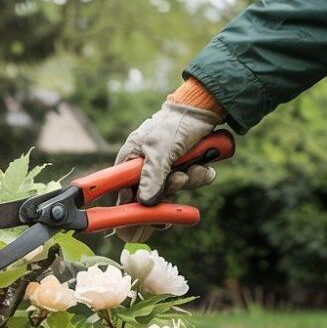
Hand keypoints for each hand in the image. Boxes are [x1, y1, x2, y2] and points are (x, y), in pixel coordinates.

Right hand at [113, 101, 220, 241]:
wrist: (204, 108)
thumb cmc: (174, 123)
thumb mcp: (159, 150)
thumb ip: (151, 177)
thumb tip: (144, 203)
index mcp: (130, 160)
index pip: (122, 192)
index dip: (132, 207)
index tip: (140, 219)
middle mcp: (145, 167)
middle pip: (151, 195)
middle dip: (169, 190)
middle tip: (179, 179)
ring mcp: (166, 168)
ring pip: (175, 190)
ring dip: (188, 182)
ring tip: (193, 168)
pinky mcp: (185, 167)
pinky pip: (191, 183)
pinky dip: (200, 176)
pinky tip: (204, 166)